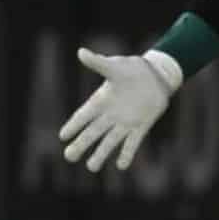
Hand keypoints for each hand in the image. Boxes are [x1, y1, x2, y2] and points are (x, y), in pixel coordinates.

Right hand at [59, 48, 182, 171]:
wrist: (156, 76)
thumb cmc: (132, 69)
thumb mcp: (115, 66)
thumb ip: (98, 63)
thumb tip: (80, 52)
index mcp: (101, 100)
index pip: (83, 115)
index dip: (73, 125)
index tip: (62, 136)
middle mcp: (110, 115)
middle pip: (93, 133)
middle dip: (81, 144)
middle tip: (69, 157)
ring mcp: (125, 122)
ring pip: (110, 141)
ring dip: (101, 154)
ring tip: (92, 167)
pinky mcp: (141, 126)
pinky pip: (132, 143)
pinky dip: (127, 154)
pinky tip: (121, 166)